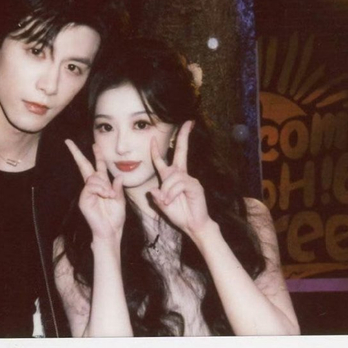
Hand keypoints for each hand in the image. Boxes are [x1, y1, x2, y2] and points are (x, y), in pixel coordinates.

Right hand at [65, 139, 125, 242]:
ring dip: (104, 185)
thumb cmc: (115, 217)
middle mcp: (92, 186)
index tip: (94, 144)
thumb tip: (118, 176)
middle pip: (84, 165)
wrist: (110, 231)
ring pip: (93, 178)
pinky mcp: (84, 199)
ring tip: (110, 195)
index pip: (97, 166)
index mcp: (102, 184)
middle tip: (68, 141)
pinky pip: (91, 186)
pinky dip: (100, 189)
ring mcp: (86, 192)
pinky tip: (106, 195)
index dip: (97, 154)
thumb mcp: (120, 199)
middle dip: (76, 153)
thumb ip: (117, 187)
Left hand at [149, 121, 213, 238]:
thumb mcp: (163, 205)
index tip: (152, 138)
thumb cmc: (179, 214)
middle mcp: (181, 175)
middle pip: (181, 151)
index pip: (162, 161)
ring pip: (172, 177)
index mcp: (172, 178)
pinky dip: (172, 193)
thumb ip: (157, 198)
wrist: (193, 225)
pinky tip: (173, 201)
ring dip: (167, 190)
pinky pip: (179, 184)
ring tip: (168, 202)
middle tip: (188, 122)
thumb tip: (153, 190)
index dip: (155, 150)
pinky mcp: (195, 185)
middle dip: (184, 136)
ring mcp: (189, 178)